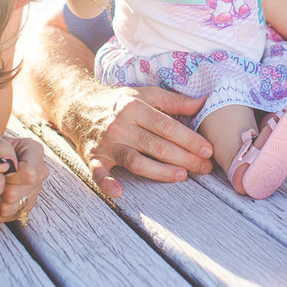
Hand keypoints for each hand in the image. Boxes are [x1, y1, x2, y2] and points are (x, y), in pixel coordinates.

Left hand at [0, 131, 49, 223]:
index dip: (10, 176)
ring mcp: (33, 190)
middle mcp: (39, 171)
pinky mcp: (24, 207)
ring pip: (17, 205)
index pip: (29, 172)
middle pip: (23, 191)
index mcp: (34, 151)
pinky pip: (11, 215)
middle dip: (3, 189)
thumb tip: (5, 165)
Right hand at [72, 85, 212, 197]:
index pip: (167, 126)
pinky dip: (106, 183)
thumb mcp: (145, 94)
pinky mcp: (93, 157)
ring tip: (182, 176)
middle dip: (184, 158)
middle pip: (156, 145)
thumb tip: (204, 102)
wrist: (79, 105)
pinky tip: (119, 192)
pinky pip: (99, 172)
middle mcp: (120, 125)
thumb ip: (174, 100)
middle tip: (205, 168)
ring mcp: (107, 143)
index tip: (207, 150)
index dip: (189, 139)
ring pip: (135, 161)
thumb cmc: (119, 102)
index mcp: (135, 107)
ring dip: (160, 171)